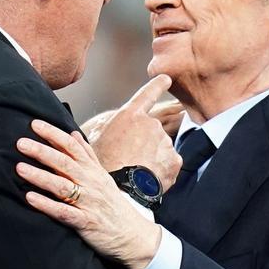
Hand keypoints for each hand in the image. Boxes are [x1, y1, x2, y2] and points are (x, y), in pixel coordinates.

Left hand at [16, 120, 161, 268]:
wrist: (133, 236)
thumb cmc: (113, 205)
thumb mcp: (102, 176)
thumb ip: (86, 154)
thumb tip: (73, 133)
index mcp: (92, 170)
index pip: (72, 146)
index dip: (53, 134)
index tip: (34, 124)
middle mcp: (90, 183)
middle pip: (64, 163)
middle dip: (42, 152)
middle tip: (21, 143)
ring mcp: (88, 203)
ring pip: (62, 186)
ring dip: (40, 176)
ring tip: (20, 168)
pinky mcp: (85, 222)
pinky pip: (64, 212)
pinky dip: (47, 205)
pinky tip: (30, 198)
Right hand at [86, 75, 181, 190]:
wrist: (120, 189)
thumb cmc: (102, 165)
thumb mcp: (94, 140)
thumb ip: (104, 129)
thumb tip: (101, 129)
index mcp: (130, 116)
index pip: (148, 94)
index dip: (158, 84)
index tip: (166, 78)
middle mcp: (151, 125)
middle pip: (152, 130)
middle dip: (145, 142)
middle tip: (130, 158)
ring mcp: (165, 142)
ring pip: (161, 147)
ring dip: (152, 156)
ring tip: (136, 170)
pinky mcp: (174, 160)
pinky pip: (169, 163)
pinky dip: (161, 170)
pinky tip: (147, 177)